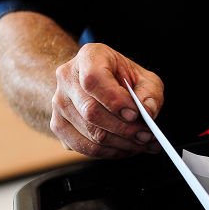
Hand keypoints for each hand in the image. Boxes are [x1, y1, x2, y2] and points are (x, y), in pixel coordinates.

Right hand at [51, 43, 164, 157]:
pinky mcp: (59, 125)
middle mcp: (67, 77)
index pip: (93, 79)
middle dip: (124, 129)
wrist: (95, 82)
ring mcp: (59, 103)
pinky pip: (85, 147)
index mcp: (89, 57)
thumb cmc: (122, 79)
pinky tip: (127, 149)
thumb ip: (150, 92)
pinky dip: (110, 152)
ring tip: (143, 144)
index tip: (134, 114)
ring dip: (122, 144)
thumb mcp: (144, 77)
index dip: (114, 100)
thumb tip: (148, 111)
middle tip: (147, 136)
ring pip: (90, 133)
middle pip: (91, 112)